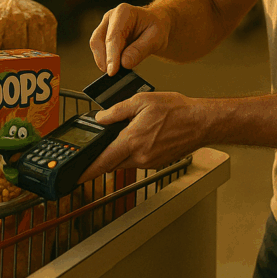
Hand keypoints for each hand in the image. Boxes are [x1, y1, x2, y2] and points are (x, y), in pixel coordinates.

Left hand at [78, 92, 205, 183]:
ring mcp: (150, 163)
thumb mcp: (141, 101)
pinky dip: (136, 151)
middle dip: (106, 154)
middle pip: (112, 162)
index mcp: (132, 141)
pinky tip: (146, 136)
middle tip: (108, 140)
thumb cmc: (176, 110)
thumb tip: (100, 118)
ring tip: (134, 131)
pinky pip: (138, 160)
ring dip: (122, 151)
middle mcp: (140, 157)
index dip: (87, 171)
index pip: (103, 162)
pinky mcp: (157, 164)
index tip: (76, 177)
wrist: (200, 122)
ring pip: (125, 161)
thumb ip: (116, 111)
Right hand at [89, 3, 170, 75]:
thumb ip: (140, 50)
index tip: (112, 71)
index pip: (113, 36)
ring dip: (103, 60)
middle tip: (114, 74)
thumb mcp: (156, 39)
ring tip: (117, 71)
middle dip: (104, 59)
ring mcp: (105, 25)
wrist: (155, 24)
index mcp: (124, 12)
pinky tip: (116, 66)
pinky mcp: (103, 35)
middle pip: (99, 40)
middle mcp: (111, 17)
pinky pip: (99, 49)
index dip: (111, 55)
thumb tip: (124, 63)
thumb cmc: (156, 28)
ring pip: (96, 45)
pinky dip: (105, 60)